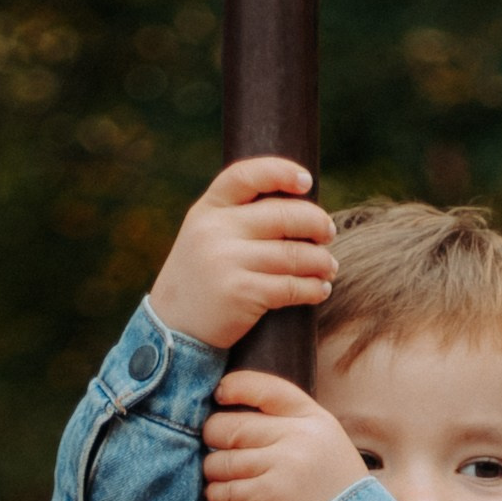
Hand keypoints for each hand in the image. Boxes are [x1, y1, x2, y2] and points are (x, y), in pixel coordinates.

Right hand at [148, 157, 335, 350]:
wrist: (172, 328)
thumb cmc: (201, 279)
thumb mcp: (204, 236)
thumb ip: (237, 218)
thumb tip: (298, 206)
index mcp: (207, 209)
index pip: (247, 175)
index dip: (281, 172)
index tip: (307, 181)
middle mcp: (215, 230)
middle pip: (283, 215)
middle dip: (315, 223)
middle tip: (328, 233)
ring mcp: (227, 260)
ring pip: (293, 253)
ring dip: (321, 261)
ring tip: (329, 267)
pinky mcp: (241, 293)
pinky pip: (291, 286)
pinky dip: (314, 289)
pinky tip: (320, 290)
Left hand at [203, 370, 369, 500]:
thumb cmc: (335, 492)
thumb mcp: (326, 444)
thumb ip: (293, 425)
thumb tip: (238, 410)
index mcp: (314, 419)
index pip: (265, 389)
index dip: (234, 388)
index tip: (219, 395)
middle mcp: (299, 437)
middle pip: (231, 426)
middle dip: (213, 436)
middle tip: (214, 446)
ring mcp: (283, 465)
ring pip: (221, 460)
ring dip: (213, 471)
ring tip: (219, 478)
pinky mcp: (269, 495)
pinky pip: (224, 490)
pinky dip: (216, 496)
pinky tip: (221, 499)